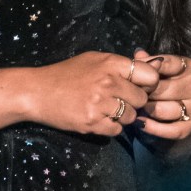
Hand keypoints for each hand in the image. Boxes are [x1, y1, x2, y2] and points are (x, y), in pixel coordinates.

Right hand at [28, 49, 162, 136]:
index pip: (149, 75)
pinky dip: (110, 127)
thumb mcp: (93, 60)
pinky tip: (98, 119)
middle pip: (142, 99)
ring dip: (122, 116)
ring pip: (130, 116)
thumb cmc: (66, 74)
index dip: (148, 84)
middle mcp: (108, 82)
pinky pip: (116, 130)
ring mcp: (100, 104)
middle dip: (133, 102)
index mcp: (111, 64)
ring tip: (105, 110)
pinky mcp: (92, 123)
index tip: (140, 87)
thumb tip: (153, 66)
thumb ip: (120, 64)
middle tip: (118, 100)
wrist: (37, 92)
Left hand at [134, 52, 190, 145]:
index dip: (145, 69)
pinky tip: (140, 123)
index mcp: (188, 67)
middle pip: (160, 89)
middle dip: (142, 92)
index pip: (165, 64)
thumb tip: (138, 54)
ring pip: (162, 109)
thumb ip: (149, 62)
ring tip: (135, 108)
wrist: (188, 111)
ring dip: (146, 110)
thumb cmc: (169, 86)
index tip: (131, 73)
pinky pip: (168, 129)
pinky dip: (152, 127)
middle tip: (129, 94)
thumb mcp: (162, 71)